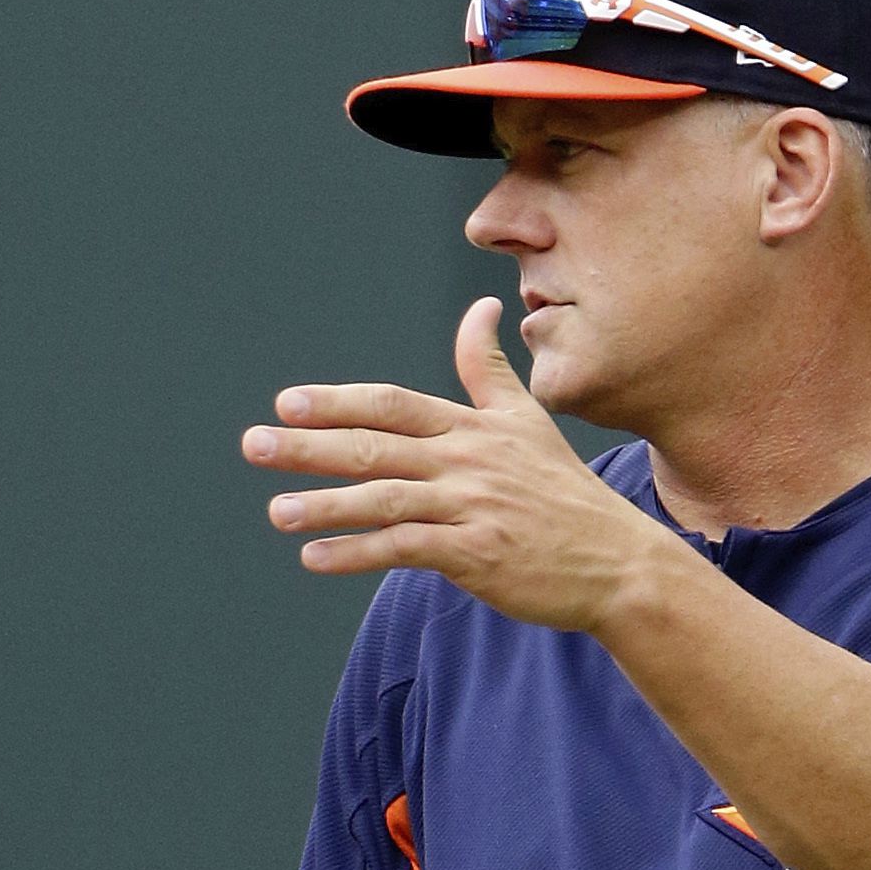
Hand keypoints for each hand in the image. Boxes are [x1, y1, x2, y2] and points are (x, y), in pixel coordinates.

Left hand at [244, 299, 681, 631]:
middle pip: (375, 447)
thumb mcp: (527, 421)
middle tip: (253, 445)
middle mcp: (466, 461)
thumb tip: (479, 308)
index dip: (338, 403)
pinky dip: (358, 554)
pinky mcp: (477, 553)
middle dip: (309, 446)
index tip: (287, 404)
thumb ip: (488, 371)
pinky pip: (405, 549)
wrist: (617, 560)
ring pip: (384, 499)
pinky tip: (316, 559)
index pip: (392, 406)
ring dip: (325, 507)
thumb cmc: (563, 494)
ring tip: (277, 512)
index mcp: (471, 428)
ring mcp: (471, 506)